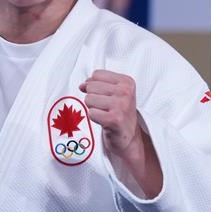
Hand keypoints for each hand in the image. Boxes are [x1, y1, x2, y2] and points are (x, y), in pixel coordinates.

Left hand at [80, 70, 161, 196]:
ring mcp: (121, 105)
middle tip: (106, 108)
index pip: (96, 74)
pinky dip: (94, 119)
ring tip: (105, 114)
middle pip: (91, 86)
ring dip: (94, 109)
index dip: (95, 86)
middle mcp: (126, 92)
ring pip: (89, 99)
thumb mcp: (113, 93)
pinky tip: (104, 122)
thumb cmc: (119, 113)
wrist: (129, 137)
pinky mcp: (115, 119)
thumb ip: (97, 84)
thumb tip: (82, 85)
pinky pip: (91, 113)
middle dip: (94, 98)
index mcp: (127, 82)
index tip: (105, 96)